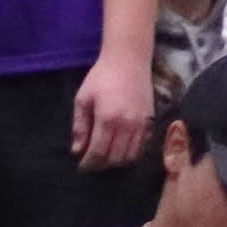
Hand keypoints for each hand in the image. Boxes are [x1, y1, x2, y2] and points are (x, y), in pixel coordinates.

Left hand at [72, 54, 154, 171]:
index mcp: (107, 119)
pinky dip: (131, 153)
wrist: (129, 60)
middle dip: (102, 164)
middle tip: (93, 162)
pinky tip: (121, 148)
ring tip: (107, 157)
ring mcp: (141, 124)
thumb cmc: (101, 77)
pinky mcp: (150, 121)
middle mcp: (126, 125)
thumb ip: (80, 126)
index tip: (82, 166)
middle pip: (115, 158)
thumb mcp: (83, 98)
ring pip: (130, 156)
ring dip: (117, 161)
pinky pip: (142, 146)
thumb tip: (77, 150)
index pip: (98, 152)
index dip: (89, 163)